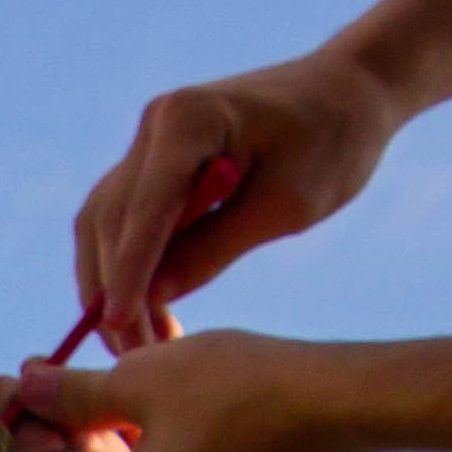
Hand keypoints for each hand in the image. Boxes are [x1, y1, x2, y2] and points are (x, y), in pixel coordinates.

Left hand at [3, 329, 347, 451]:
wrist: (334, 402)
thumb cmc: (237, 389)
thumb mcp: (140, 380)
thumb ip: (73, 392)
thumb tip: (24, 389)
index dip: (21, 423)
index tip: (6, 376)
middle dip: (57, 420)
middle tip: (35, 368)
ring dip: (96, 419)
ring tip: (76, 368)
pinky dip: (137, 428)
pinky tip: (127, 382)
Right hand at [71, 45, 406, 347]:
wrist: (347, 92)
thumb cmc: (332, 144)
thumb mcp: (284, 207)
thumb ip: (215, 249)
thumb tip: (153, 297)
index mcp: (189, 121)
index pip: (145, 210)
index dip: (128, 274)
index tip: (117, 329)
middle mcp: (156, 123)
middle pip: (111, 218)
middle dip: (115, 290)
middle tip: (134, 359)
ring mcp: (150, 139)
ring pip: (105, 221)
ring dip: (112, 284)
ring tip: (138, 345)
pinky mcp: (156, 160)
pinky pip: (125, 218)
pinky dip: (128, 266)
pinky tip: (147, 312)